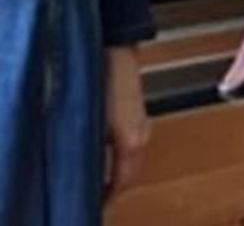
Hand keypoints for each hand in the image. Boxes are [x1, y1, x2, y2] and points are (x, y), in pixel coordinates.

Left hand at [103, 45, 150, 201]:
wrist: (119, 49)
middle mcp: (142, 134)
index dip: (109, 196)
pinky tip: (107, 157)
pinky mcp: (139, 117)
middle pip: (131, 173)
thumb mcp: (92, 121)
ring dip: (119, 173)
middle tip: (98, 198)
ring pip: (134, 160)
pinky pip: (134, 148)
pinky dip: (122, 159)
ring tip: (101, 183)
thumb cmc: (107, 79)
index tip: (97, 204)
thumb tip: (88, 172)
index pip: (123, 181)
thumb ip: (93, 150)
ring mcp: (143, 124)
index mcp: (132, 139)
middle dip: (115, 187)